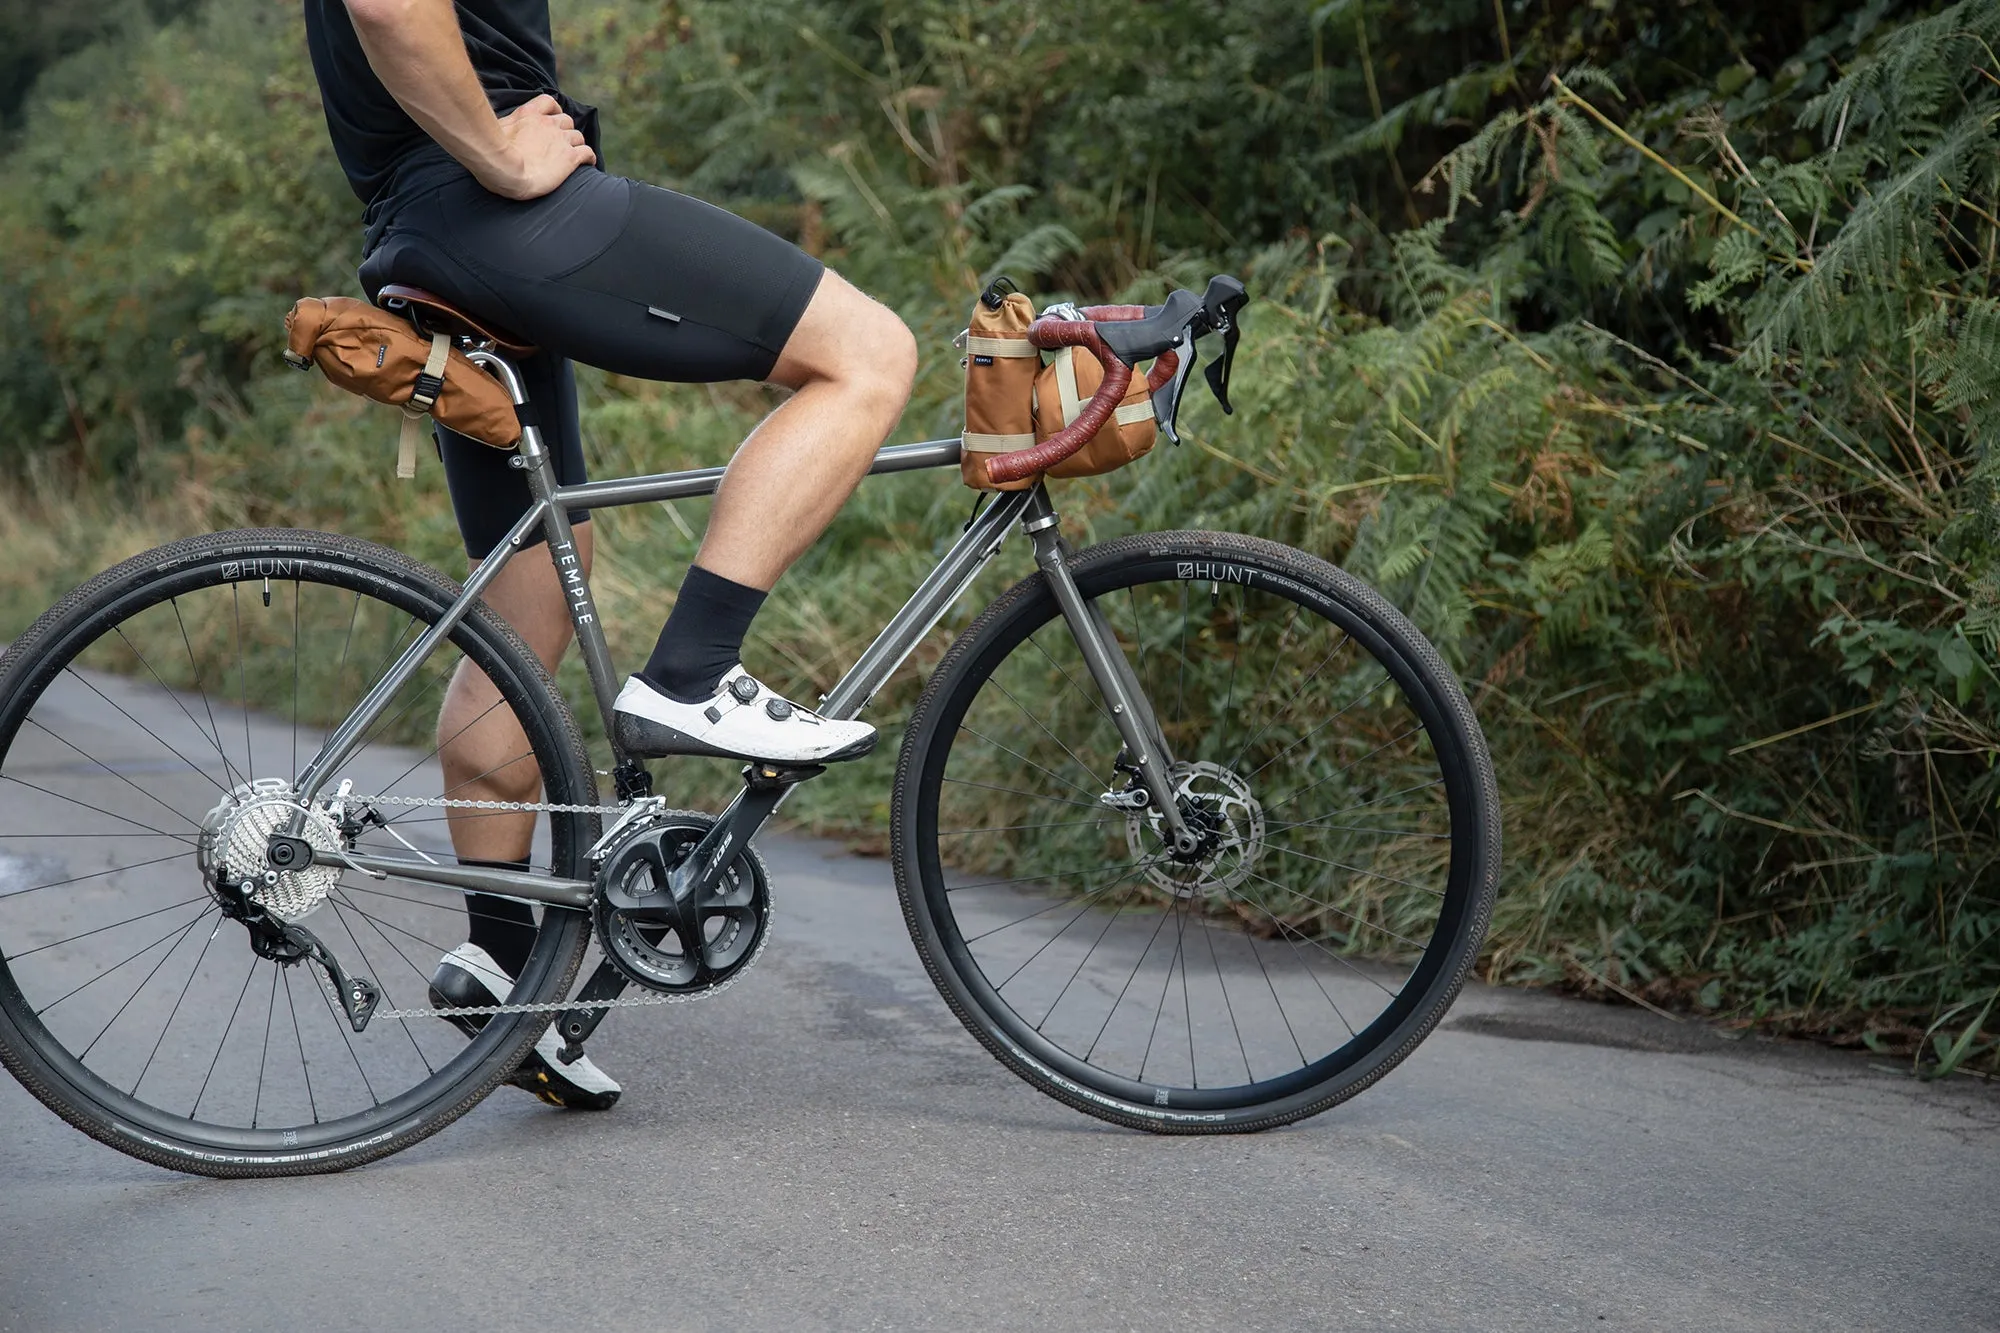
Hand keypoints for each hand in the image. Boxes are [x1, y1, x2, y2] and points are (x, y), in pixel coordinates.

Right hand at [479, 94, 595, 199]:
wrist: (503, 169)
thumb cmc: (491, 154)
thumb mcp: (493, 132)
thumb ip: (503, 128)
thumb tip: (492, 130)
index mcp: (529, 115)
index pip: (549, 102)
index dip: (554, 110)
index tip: (553, 118)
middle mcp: (548, 124)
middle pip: (566, 121)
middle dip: (565, 130)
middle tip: (560, 144)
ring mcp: (560, 140)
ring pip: (578, 136)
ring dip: (576, 144)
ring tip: (573, 156)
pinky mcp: (570, 157)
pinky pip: (588, 153)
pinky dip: (589, 157)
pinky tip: (588, 163)